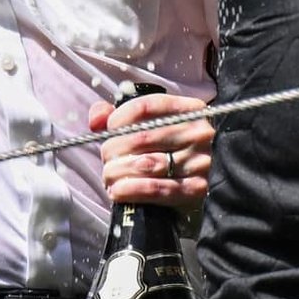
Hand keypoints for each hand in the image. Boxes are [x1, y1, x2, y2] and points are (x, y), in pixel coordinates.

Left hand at [89, 88, 214, 206]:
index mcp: (189, 110)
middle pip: (143, 136)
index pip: (146, 106)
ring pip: (147, 163)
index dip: (119, 117)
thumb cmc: (168, 151)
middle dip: (114, 150)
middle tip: (106, 159)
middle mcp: (199, 133)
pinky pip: (158, 189)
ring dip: (119, 171)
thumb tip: (96, 121)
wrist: (202, 186)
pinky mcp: (197, 189)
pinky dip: (132, 190)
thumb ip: (118, 115)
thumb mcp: (150, 125)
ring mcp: (200, 162)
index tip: (107, 130)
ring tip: (108, 176)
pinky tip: (117, 191)